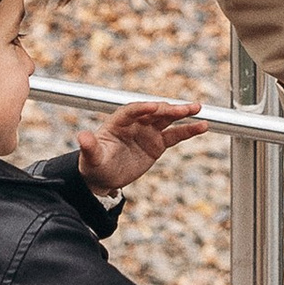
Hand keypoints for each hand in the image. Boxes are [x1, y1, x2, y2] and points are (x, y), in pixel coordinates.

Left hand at [75, 98, 204, 194]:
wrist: (104, 177)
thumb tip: (81, 137)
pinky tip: (202, 126)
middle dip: (168, 109)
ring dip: (182, 113)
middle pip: (153, 112)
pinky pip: (175, 135)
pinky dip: (188, 130)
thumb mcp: (91, 158)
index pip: (131, 111)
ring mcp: (147, 132)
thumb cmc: (95, 165)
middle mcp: (135, 123)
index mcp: (117, 122)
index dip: (142, 108)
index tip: (153, 107)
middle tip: (184, 108)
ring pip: (167, 119)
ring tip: (198, 109)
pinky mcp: (157, 143)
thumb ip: (90, 146)